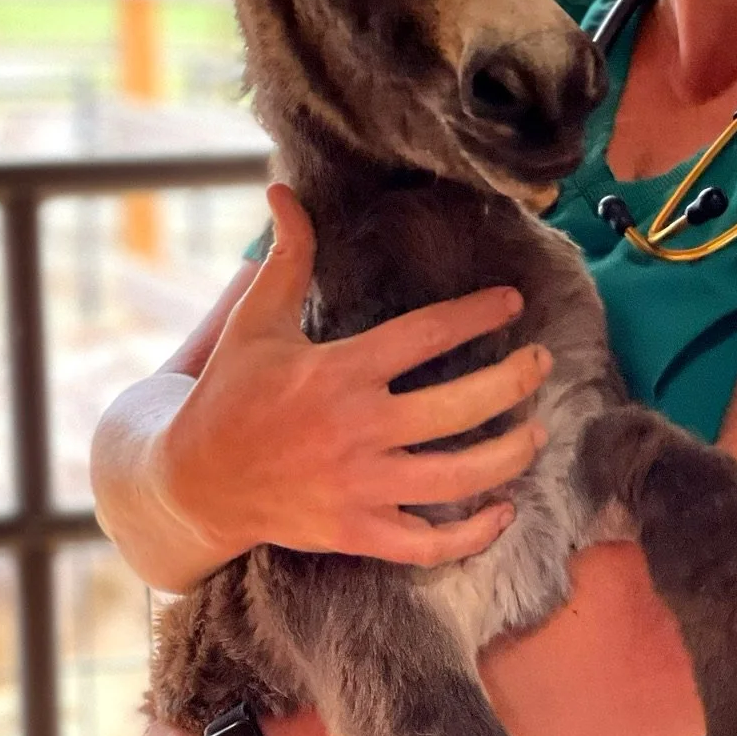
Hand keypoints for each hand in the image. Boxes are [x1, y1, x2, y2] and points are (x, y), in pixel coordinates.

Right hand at [154, 183, 551, 566]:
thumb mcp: (253, 323)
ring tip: (537, 434)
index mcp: (338, 372)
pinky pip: (429, 543)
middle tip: (542, 363)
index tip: (513, 301)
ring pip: (458, 477)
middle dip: (514, 382)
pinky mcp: (357, 532)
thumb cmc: (229, 396)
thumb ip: (285, 259)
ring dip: (509, 455)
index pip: (426, 335)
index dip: (477, 314)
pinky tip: (503, 510)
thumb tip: (283, 192)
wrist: (193, 483)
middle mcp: (357, 430)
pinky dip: (473, 534)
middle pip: (460, 407)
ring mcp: (361, 487)